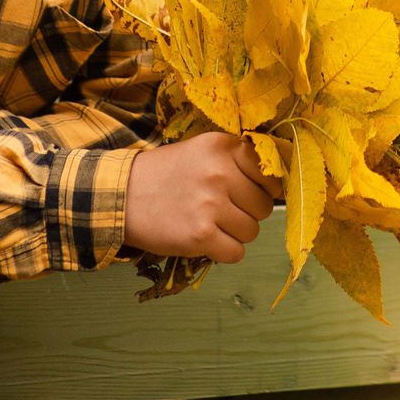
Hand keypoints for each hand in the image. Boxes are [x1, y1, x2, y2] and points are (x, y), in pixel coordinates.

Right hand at [125, 133, 280, 262]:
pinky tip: (205, 239)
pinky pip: (236, 253)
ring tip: (209, 223)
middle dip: (247, 213)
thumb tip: (280, 185)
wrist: (120, 197)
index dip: (264, 188)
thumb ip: (236, 161)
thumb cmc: (165, 175)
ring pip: (253, 231)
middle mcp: (220, 173)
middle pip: (264, 206)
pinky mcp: (200, 236)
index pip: (270, 173)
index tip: (250, 193)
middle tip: (221, 210)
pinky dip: (224, 252)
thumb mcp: (201, 151)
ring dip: (235, 233)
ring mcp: (210, 205)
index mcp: (222, 146)